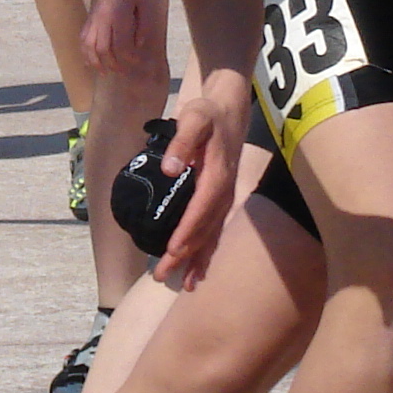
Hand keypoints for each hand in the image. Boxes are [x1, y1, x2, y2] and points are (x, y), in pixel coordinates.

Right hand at [80, 0, 155, 70]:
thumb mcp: (145, 2)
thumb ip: (144, 25)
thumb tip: (139, 46)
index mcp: (119, 14)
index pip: (121, 44)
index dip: (129, 58)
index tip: (138, 62)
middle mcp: (102, 19)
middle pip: (104, 49)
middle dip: (114, 64)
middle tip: (125, 71)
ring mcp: (93, 19)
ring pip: (89, 47)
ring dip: (97, 63)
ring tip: (108, 72)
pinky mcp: (88, 19)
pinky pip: (83, 41)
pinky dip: (86, 54)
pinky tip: (93, 63)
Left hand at [150, 75, 255, 285]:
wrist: (230, 108)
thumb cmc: (208, 112)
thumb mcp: (194, 117)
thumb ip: (181, 140)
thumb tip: (170, 168)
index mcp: (217, 175)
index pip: (200, 209)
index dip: (187, 231)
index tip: (172, 251)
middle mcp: (223, 191)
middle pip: (205, 229)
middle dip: (185, 255)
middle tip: (163, 276)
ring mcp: (225, 196)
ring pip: (212, 234)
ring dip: (198, 259)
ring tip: (186, 284)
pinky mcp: (222, 198)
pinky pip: (215, 228)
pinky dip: (207, 249)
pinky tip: (199, 268)